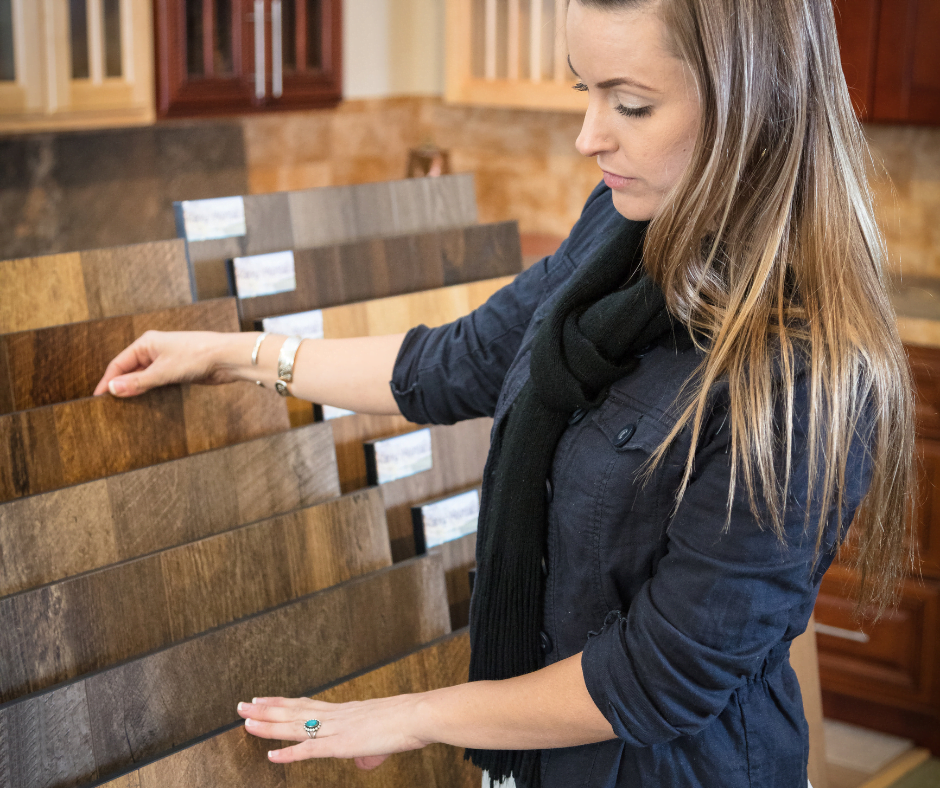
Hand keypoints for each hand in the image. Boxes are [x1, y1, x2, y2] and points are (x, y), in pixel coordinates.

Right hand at [93, 330, 244, 397]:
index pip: (119, 363)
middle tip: (109, 405)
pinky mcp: (177, 371)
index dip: (108, 380)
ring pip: (144, 377)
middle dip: (121, 385)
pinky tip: (145, 402)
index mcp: (146, 343)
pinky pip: (157, 382)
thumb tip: (113, 388)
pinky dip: (150, 390)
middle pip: (130, 370)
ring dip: (136, 389)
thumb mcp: (163, 371)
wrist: (226, 358)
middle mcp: (154, 350)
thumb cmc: (197, 356)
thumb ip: (138, 382)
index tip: (98, 397)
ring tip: (124, 406)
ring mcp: (166, 360)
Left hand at [236, 694, 431, 766]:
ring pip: (295, 727)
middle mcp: (335, 716)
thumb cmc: (407, 722)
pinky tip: (271, 756)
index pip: (305, 705)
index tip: (262, 699)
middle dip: (265, 710)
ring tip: (246, 723)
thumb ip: (369, 749)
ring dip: (268, 727)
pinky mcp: (342, 744)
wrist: (418, 714)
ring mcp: (337, 729)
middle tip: (241, 706)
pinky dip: (289, 754)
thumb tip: (365, 762)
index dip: (282, 703)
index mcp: (344, 711)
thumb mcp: (383, 734)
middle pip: (293, 712)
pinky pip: (310, 750)